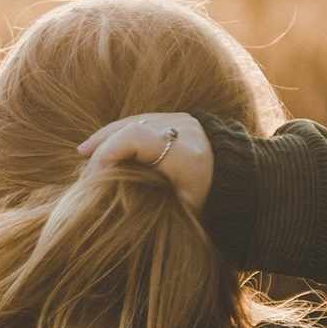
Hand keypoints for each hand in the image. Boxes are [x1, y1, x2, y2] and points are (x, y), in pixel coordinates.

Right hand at [76, 112, 213, 215]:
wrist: (242, 180)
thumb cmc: (211, 202)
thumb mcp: (184, 209)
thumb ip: (153, 203)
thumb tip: (115, 203)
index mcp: (186, 155)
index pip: (135, 137)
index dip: (108, 153)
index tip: (94, 177)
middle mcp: (183, 130)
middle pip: (131, 126)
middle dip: (102, 145)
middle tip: (84, 166)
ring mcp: (181, 120)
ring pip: (134, 121)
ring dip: (107, 137)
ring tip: (85, 152)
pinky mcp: (179, 119)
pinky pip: (142, 121)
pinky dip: (121, 133)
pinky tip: (104, 144)